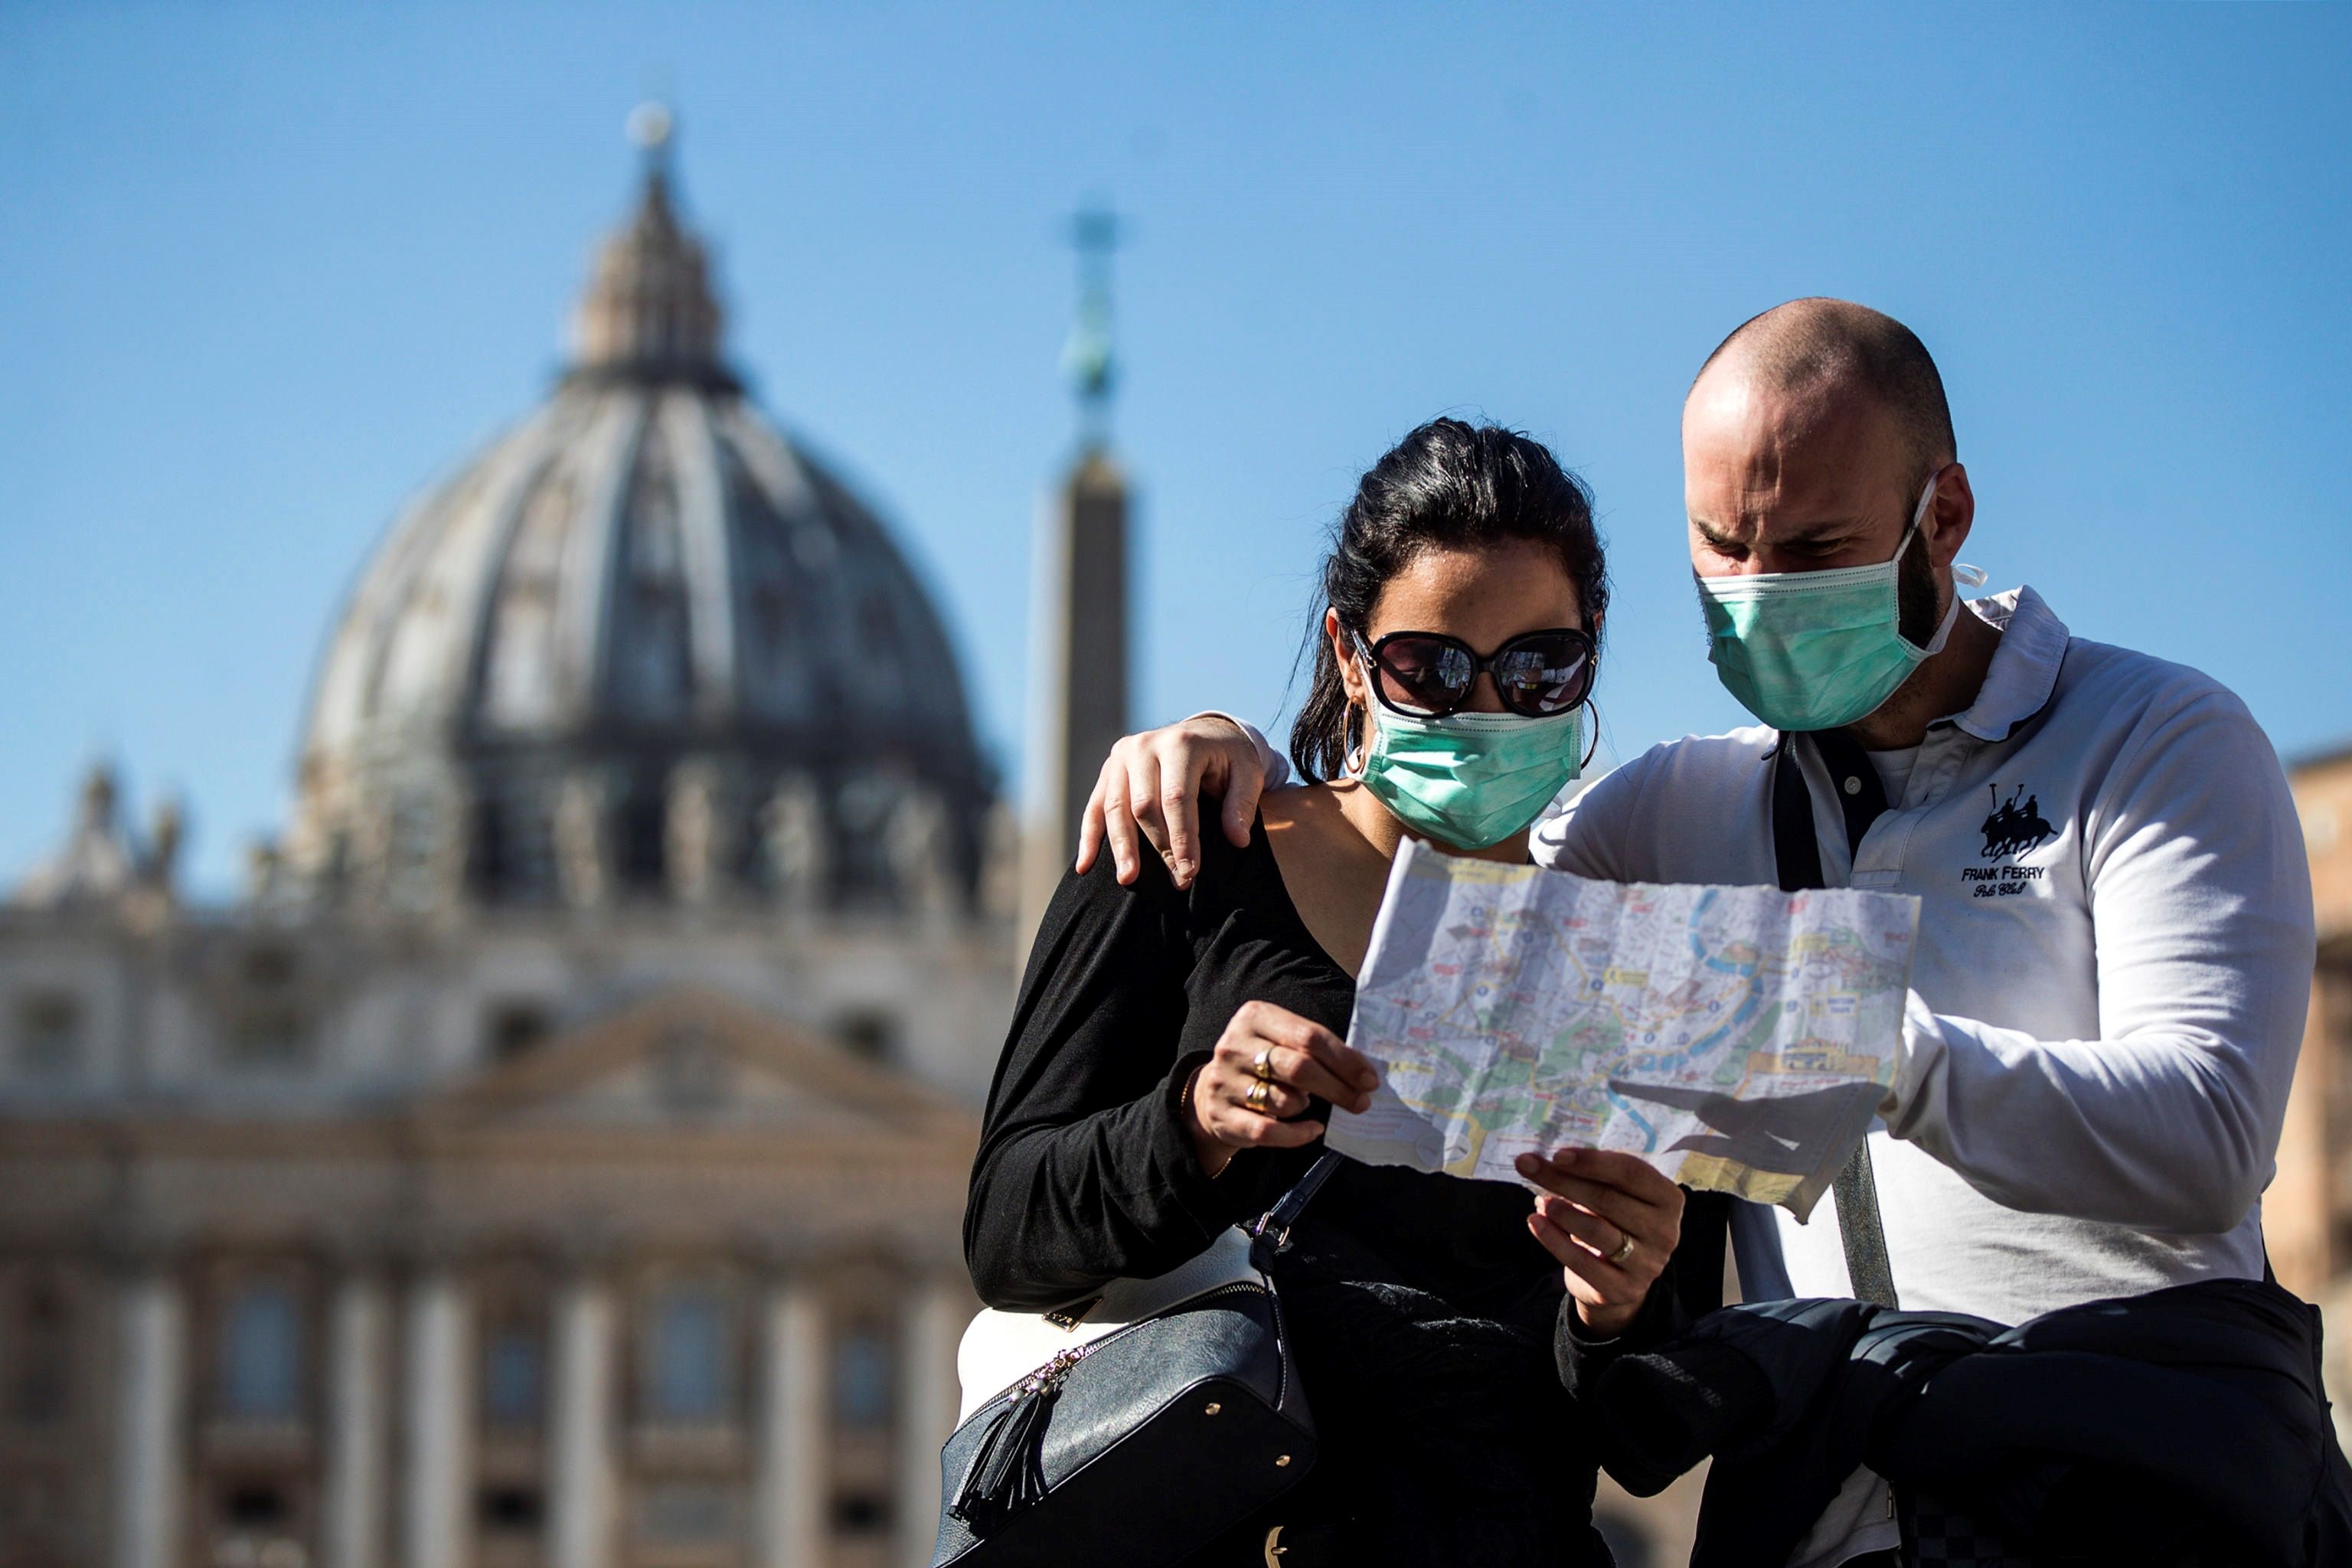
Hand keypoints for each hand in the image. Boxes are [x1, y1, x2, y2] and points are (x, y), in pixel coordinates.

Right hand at [1074, 716, 1267, 889]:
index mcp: (1181, 743)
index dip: (1183, 837)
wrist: (1206, 733)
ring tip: (1128, 879)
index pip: (1176, 797)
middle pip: (1144, 805)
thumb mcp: (1248, 773)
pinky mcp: (1110, 769)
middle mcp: (1145, 745)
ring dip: (1121, 847)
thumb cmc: (1228, 758)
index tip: (1190, 871)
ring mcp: (1122, 756)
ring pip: (1114, 807)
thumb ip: (1242, 804)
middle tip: (1176, 882)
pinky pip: (1095, 806)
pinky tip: (1085, 866)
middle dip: (1159, 847)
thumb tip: (1237, 839)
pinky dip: (1089, 837)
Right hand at [1184, 1002, 1378, 1177]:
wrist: (1211, 1093)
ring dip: (1305, 1106)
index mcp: (1255, 1017)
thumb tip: (1364, 1073)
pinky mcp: (1221, 1115)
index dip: (1344, 1060)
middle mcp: (1235, 1045)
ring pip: (1284, 1101)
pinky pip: (1269, 1131)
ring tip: (1304, 1103)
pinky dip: (1297, 1134)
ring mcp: (1224, 1080)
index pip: (1309, 1036)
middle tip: (1361, 1102)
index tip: (1369, 1079)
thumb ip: (1314, 1049)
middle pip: (1299, 1067)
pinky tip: (1312, 1130)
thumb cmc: (1261, 1064)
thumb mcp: (1281, 1041)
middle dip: (1337, 1088)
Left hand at [1515, 1149, 1684, 1339]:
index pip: (1631, 1172)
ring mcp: (1647, 1264)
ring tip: (1540, 1201)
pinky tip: (1535, 1223)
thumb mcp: (1616, 1195)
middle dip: (1563, 1180)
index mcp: (1668, 1199)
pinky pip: (1582, 1263)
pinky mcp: (1623, 1289)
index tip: (1557, 1154)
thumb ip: (1594, 1177)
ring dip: (1562, 1211)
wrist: (1620, 1280)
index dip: (1593, 1162)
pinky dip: (1554, 1240)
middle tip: (1527, 1165)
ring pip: (1597, 1230)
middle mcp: (1665, 1232)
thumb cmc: (1615, 1223)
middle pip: (1608, 1199)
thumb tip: (1548, 1160)